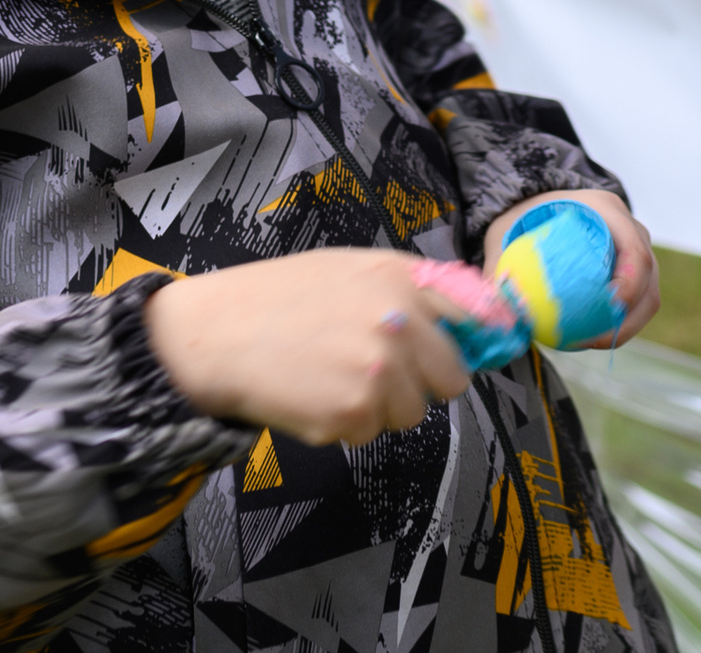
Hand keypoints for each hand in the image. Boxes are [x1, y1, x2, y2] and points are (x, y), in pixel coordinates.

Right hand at [142, 248, 474, 446]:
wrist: (217, 334)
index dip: (470, 340)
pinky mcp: (354, 413)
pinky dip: (344, 424)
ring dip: (379, 406)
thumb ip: (412, 286)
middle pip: (450, 379)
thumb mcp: (351, 267)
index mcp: (402, 279)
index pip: (476, 317)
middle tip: (370, 368)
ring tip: (332, 376)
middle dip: (418, 381)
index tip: (462, 353)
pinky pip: (370, 433)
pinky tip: (313, 394)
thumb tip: (483, 312)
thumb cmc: (280, 298)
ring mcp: (379, 371)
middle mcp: (400, 323)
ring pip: (411, 413)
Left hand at [481, 189, 659, 348]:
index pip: (635, 251)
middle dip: (629, 316)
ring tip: (589, 344)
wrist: (539, 207)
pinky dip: (619, 322)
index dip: (631, 283)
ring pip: (647, 295)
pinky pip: (636, 302)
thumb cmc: (525, 217)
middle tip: (594, 341)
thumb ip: (498, 263)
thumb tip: (492, 305)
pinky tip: (588, 339)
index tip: (609, 308)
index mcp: (607, 210)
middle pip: (648, 277)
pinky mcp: (632, 271)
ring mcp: (635, 250)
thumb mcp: (505, 232)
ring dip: (626, 325)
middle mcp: (630, 229)